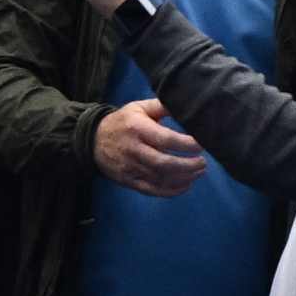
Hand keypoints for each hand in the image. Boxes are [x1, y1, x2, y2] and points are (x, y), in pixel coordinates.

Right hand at [91, 96, 206, 195]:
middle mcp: (133, 149)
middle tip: (203, 162)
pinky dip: (170, 191)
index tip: (202, 144)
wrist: (92, 140)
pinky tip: (185, 185)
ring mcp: (129, 168)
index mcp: (138, 128)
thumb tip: (186, 104)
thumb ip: (162, 106)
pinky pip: (151, 189)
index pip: (165, 139)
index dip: (186, 144)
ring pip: (159, 178)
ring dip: (183, 178)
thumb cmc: (123, 121)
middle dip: (187, 165)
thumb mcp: (139, 107)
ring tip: (199, 172)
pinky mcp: (128, 181)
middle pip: (163, 163)